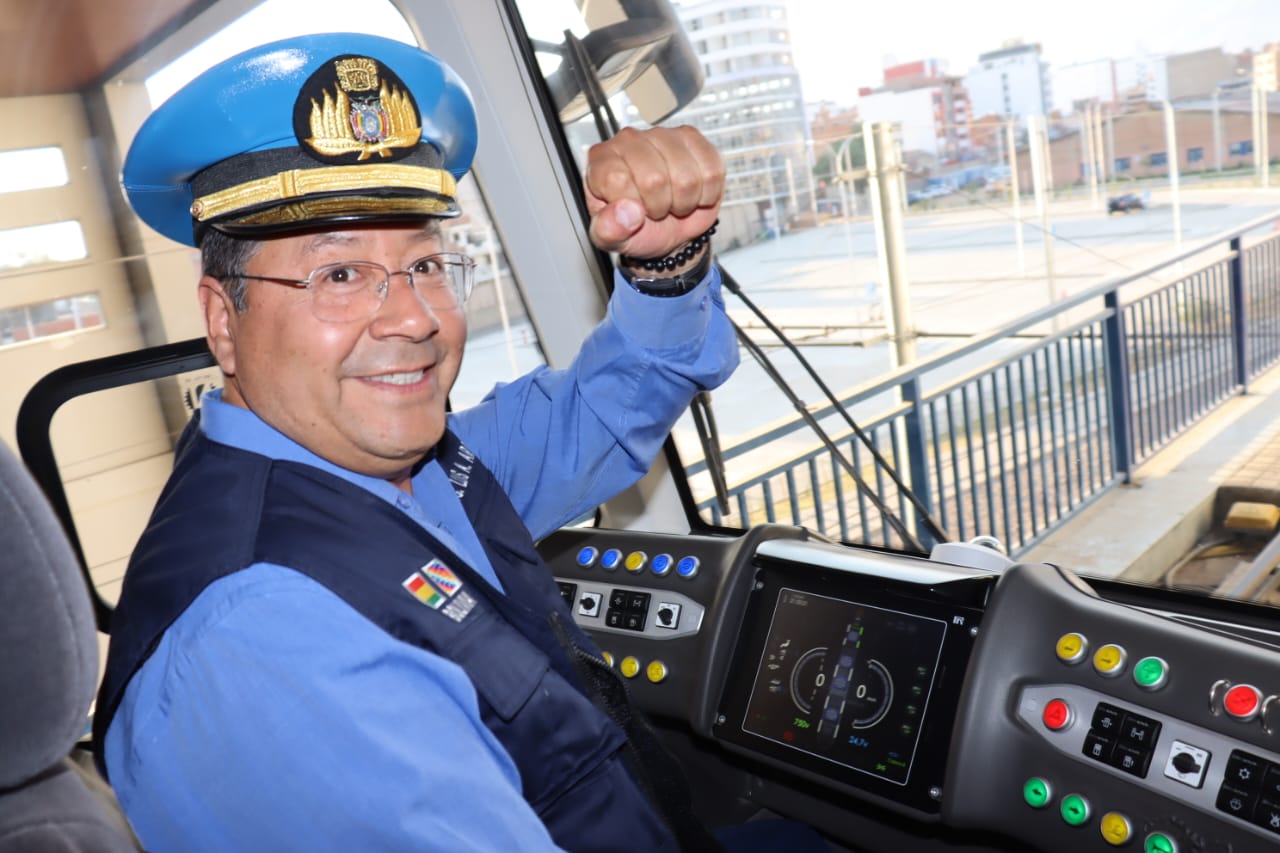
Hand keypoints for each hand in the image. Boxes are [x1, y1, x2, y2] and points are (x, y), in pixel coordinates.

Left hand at [583, 126, 723, 259]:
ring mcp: (663, 135)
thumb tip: (626, 211)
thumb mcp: (611, 239)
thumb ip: (608, 230)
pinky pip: (711, 173)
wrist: (667, 230)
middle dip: (659, 207)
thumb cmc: (634, 228)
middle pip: (654, 179)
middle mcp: (629, 139)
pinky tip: (691, 192)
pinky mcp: (693, 139)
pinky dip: (705, 194)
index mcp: (601, 159)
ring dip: (683, 202)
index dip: (629, 205)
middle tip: (654, 209)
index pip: (616, 179)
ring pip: (686, 178)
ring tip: (671, 201)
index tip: (630, 211)